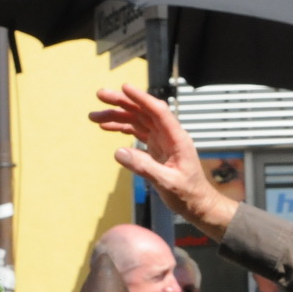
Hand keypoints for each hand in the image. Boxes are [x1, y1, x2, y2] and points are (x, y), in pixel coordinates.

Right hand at [89, 84, 238, 238]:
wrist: (197, 204)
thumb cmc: (188, 194)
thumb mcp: (167, 183)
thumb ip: (144, 167)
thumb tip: (119, 152)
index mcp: (177, 138)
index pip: (159, 111)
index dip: (141, 98)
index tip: (124, 88)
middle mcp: (169, 135)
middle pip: (144, 112)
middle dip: (122, 102)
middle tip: (100, 96)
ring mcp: (162, 140)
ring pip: (138, 120)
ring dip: (117, 116)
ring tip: (94, 116)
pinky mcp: (156, 147)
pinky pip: (137, 132)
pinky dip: (122, 128)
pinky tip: (107, 126)